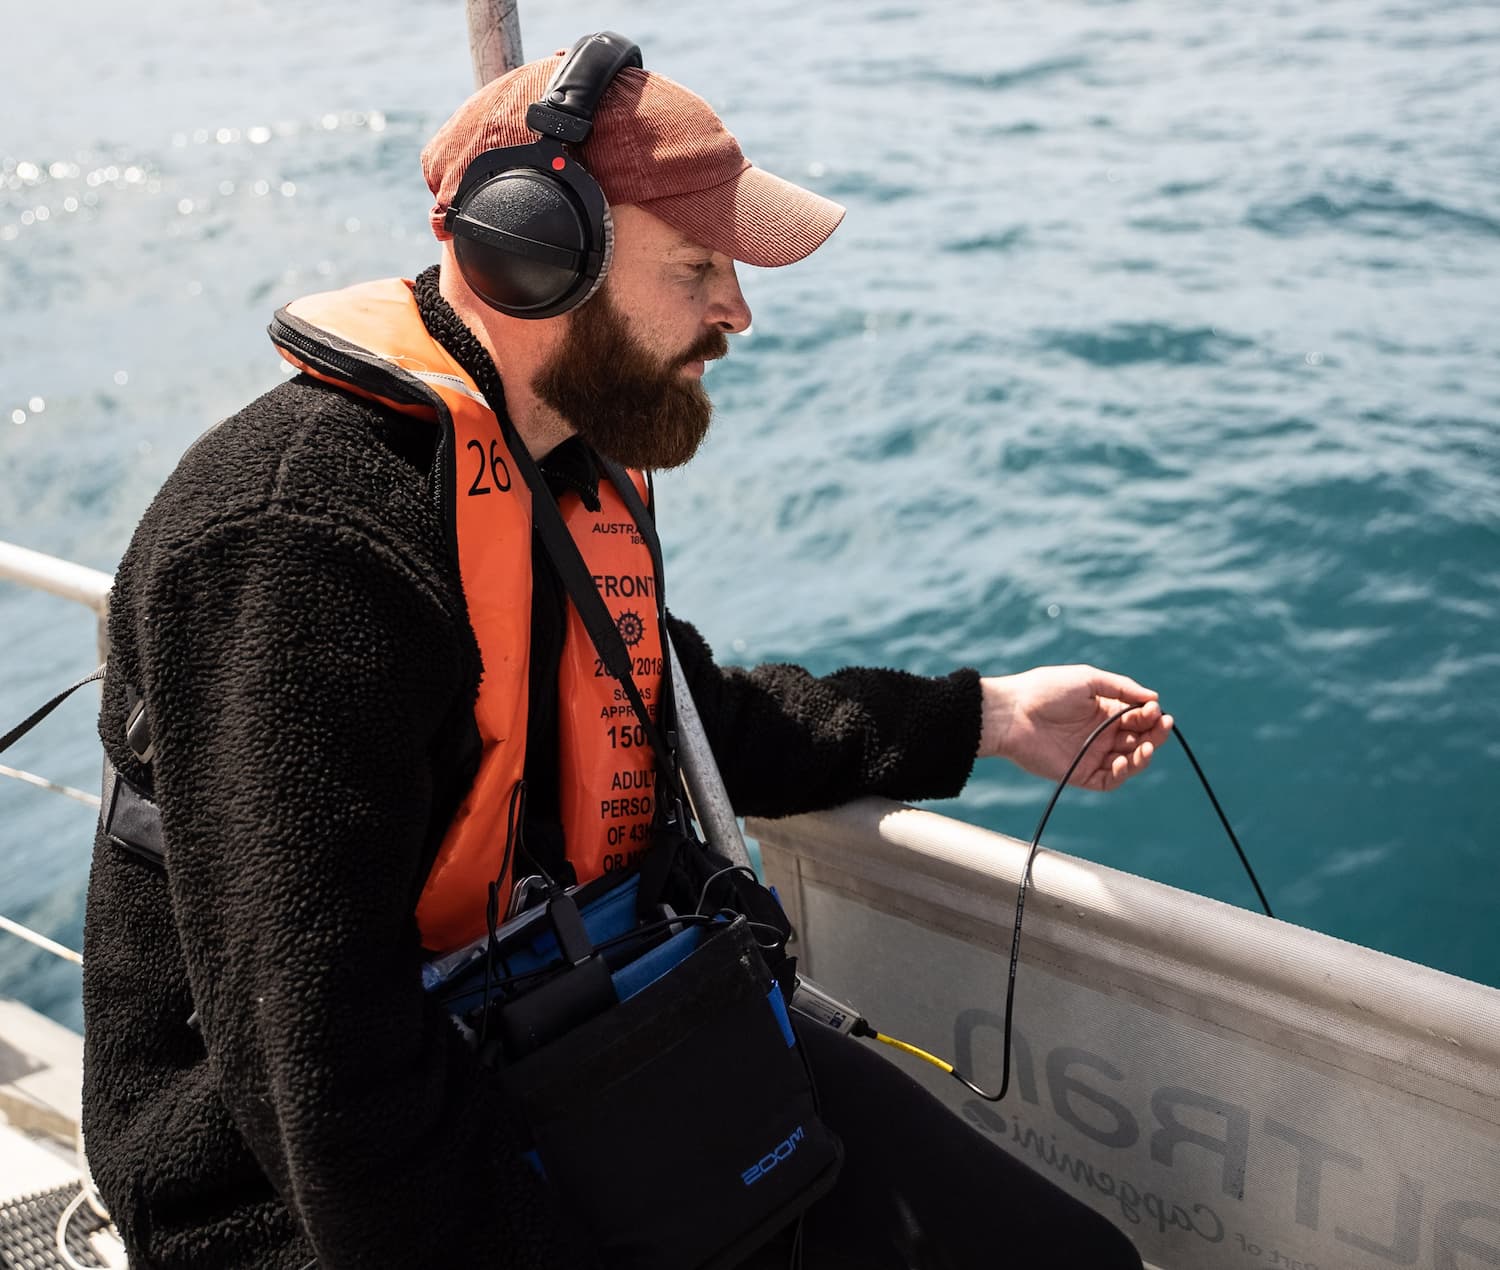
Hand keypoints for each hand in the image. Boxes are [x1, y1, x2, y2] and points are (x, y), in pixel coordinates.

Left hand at [978, 665, 1171, 791]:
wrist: (1012, 713)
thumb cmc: (1046, 690)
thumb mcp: (1088, 679)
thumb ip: (1122, 688)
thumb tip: (1155, 698)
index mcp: (1104, 710)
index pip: (1138, 718)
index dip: (1151, 716)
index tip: (1155, 710)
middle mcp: (1101, 734)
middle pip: (1139, 740)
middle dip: (1154, 734)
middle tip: (1161, 726)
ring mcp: (1092, 755)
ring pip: (1129, 762)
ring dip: (1144, 756)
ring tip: (1147, 746)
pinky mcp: (1080, 773)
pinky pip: (1109, 780)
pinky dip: (1123, 773)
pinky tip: (1125, 761)